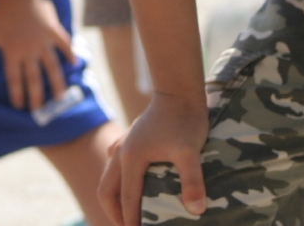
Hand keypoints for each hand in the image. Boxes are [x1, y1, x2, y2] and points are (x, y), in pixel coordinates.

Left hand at [0, 0, 75, 109]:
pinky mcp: (53, 31)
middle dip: (36, 96)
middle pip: (34, 79)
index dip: (17, 94)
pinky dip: (70, 54)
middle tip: (38, 110)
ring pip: (52, 67)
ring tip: (60, 97)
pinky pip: (64, 45)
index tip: (18, 107)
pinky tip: (74, 63)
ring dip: (56, 83)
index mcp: (12, 52)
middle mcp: (29, 50)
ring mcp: (43, 41)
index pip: (15, 79)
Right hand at [99, 93, 209, 225]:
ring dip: (115, 198)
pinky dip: (118, 180)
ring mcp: (123, 144)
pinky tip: (131, 183)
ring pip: (109, 177)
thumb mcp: (191, 152)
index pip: (127, 199)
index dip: (130, 222)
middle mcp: (120, 152)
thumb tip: (196, 210)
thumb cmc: (185, 120)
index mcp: (131, 158)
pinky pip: (114, 164)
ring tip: (127, 214)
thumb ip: (192, 181)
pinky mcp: (130, 139)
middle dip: (115, 214)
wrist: (179, 91)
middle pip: (107, 190)